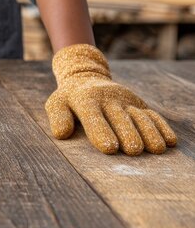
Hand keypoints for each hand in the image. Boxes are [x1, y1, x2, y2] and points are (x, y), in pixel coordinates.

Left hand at [45, 44, 176, 154]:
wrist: (86, 77)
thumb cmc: (69, 98)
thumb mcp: (57, 103)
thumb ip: (58, 117)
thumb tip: (62, 134)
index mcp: (86, 101)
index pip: (94, 117)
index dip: (101, 132)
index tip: (109, 148)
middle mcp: (109, 99)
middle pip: (120, 119)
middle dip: (128, 134)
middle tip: (133, 151)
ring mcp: (126, 101)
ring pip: (140, 117)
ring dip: (149, 133)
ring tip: (156, 149)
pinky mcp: (138, 103)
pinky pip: (152, 115)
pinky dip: (162, 127)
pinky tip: (169, 141)